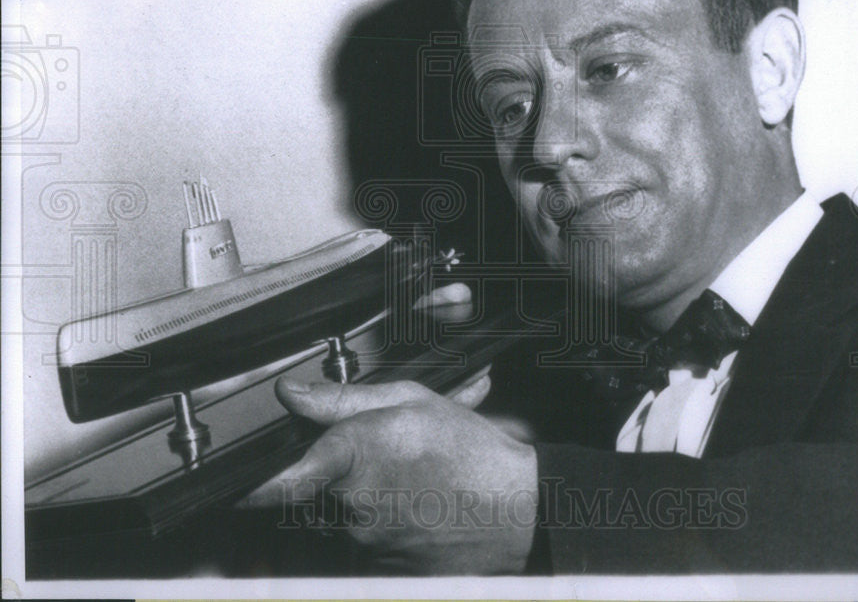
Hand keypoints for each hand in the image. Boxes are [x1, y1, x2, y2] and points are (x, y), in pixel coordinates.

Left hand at [241, 377, 538, 574]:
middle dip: (331, 474)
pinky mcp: (378, 567)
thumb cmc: (473, 455)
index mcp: (355, 455)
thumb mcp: (413, 402)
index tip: (234, 484)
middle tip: (378, 457)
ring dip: (361, 496)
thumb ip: (344, 400)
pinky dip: (380, 522)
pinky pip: (361, 539)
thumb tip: (295, 394)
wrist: (518, 512)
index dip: (251, 484)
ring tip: (409, 478)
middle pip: (310, 490)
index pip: (281, 477)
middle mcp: (352, 505)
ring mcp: (364, 542)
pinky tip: (416, 502)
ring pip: (338, 514)